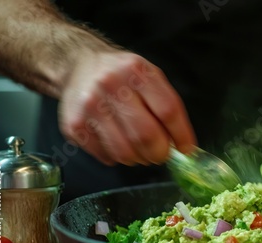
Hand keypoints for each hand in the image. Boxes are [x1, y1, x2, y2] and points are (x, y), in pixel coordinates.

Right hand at [58, 51, 195, 165]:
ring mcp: (91, 106)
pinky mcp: (75, 125)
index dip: (181, 135)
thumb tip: (181, 145)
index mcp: (136, 72)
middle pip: (146, 135)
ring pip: (126, 152)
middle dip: (160, 153)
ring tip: (139, 150)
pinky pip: (106, 156)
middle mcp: (111, 86)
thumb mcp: (148, 76)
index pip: (168, 110)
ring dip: (139, 158)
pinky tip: (117, 143)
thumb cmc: (121, 75)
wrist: (78, 65)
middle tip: (161, 155)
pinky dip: (118, 158)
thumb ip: (166, 105)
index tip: (186, 149)